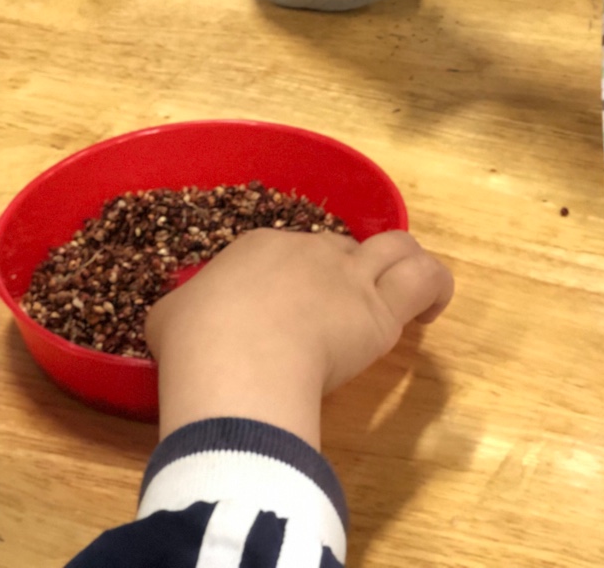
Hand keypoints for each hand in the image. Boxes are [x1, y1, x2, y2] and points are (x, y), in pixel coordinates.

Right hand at [146, 229, 453, 447]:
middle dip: (345, 275)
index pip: (291, 253)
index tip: (288, 312)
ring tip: (403, 290)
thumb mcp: (169, 317)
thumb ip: (186, 312)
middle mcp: (311, 251)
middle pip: (342, 251)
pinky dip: (434, 289)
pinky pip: (422, 280)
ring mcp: (349, 276)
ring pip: (394, 248)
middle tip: (337, 312)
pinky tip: (430, 311)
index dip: (295, 279)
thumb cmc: (194, 342)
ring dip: (402, 264)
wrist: (232, 357)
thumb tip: (185, 322)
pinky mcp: (379, 311)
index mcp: (259, 246)